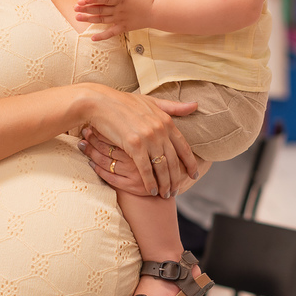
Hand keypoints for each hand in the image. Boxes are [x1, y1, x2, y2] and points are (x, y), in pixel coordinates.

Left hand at [75, 0, 157, 40]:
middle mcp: (119, 10)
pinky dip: (102, 36)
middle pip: (100, 9)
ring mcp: (120, 20)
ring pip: (102, 20)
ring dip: (89, 19)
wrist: (158, 12)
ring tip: (77, 18)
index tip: (82, 0)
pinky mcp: (124, 27)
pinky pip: (111, 33)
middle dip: (86, 9)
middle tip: (74, 8)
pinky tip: (92, 38)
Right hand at [77, 90, 198, 196]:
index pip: (184, 147)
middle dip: (176, 179)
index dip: (190, 163)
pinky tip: (151, 191)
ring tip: (165, 194)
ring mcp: (148, 138)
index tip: (194, 175)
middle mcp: (160, 130)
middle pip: (174, 161)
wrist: (100, 102)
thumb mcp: (151, 101)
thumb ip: (173, 107)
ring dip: (165, 184)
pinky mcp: (134, 145)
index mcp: (166, 120)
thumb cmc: (123, 102)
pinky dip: (150, 182)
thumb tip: (195, 105)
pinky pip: (146, 169)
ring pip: (162, 168)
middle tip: (176, 190)